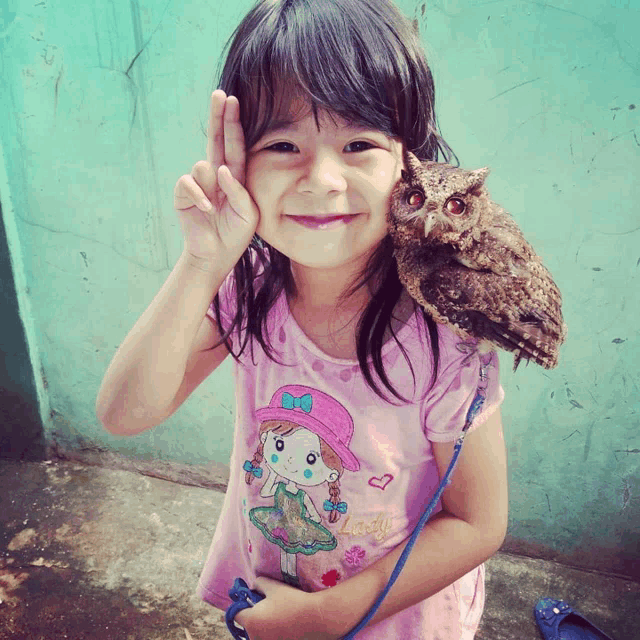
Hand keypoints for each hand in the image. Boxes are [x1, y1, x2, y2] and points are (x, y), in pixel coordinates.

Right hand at [173, 90, 259, 266]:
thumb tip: (220, 168)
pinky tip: (207, 210)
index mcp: (235, 176)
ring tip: (216, 208)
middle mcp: (216, 174)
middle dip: (218, 116)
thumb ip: (239, 191)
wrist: (215, 255)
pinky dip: (199, 196)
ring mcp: (199, 182)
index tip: (233, 100)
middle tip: (219, 94)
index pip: (235, 145)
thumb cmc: (235, 235)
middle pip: (216, 139)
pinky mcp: (184, 193)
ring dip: (211, 186)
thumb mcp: (248, 214)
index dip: (233, 123)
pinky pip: (189, 182)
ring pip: (203, 165)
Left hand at [234, 576, 338, 639]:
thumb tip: (253, 587)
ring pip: (259, 634)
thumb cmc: (292, 601)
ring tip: (279, 615)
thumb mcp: (273, 586)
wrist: (315, 618)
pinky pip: (270, 638)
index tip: (249, 599)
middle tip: (268, 606)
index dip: (241, 605)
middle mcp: (255, 637)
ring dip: (263, 626)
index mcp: (251, 621)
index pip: (236, 614)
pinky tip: (285, 625)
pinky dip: (274, 633)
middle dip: (254, 616)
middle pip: (248, 626)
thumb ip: (258, 584)